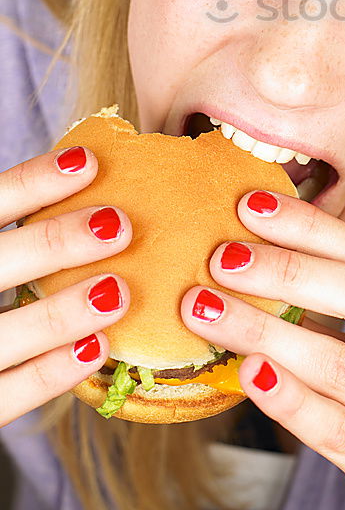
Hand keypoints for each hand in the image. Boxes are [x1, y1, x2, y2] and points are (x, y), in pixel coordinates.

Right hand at [0, 146, 130, 425]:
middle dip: (53, 243)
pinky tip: (97, 347)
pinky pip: (4, 396)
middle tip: (118, 225)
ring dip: (59, 314)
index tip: (87, 162)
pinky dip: (49, 373)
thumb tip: (94, 183)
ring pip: (0, 333)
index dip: (32, 183)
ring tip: (117, 293)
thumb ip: (19, 233)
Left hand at [182, 191, 344, 509]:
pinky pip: (339, 431)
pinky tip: (247, 372)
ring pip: (344, 365)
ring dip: (267, 330)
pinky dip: (289, 398)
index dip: (317, 229)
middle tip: (224, 256)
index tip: (255, 207)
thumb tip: (264, 249)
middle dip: (291, 270)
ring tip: (208, 309)